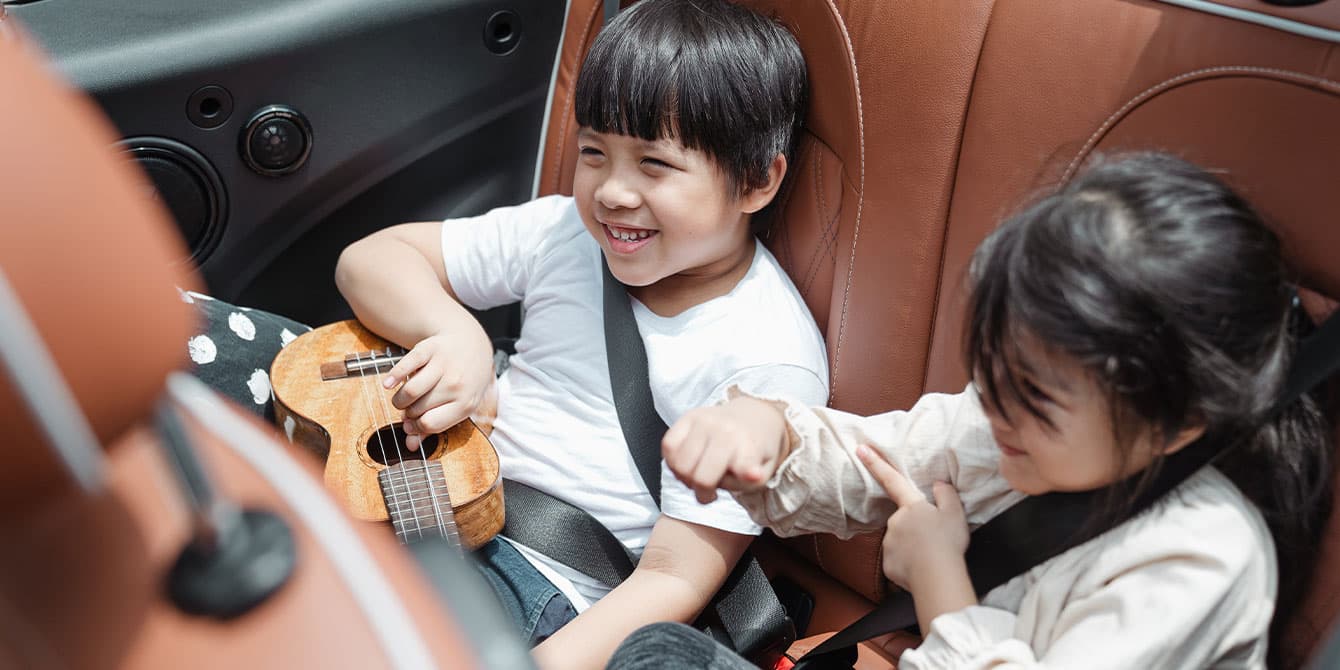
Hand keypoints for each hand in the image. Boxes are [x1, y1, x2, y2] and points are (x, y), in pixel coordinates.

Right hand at [380, 331, 493, 449]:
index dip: (416, 427)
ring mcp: (444, 365)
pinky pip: (406, 365)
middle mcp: (456, 384)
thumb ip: (434, 426)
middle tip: (409, 410)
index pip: (430, 424)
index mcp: (466, 403)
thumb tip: (410, 446)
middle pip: (418, 409)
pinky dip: (394, 376)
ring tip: (401, 400)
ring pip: (411, 391)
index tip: (411, 424)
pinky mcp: (430, 348)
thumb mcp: (458, 405)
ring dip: (399, 400)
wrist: (471, 344)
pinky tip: (388, 384)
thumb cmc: (463, 381)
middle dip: (408, 413)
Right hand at [662, 396, 788, 503]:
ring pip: (679, 464)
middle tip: (710, 491)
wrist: (751, 418)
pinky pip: (667, 446)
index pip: (743, 464)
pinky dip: (672, 462)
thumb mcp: (763, 472)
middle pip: (700, 477)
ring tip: (698, 475)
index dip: (746, 472)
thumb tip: (749, 475)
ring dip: (685, 478)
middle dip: (702, 493)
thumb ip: (749, 481)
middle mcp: (724, 429)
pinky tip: (687, 463)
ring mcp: (703, 420)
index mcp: (748, 445)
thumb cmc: (754, 451)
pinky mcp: (687, 417)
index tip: (752, 474)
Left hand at [857, 445, 968, 591]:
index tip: (860, 449)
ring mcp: (889, 543)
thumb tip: (938, 485)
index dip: (875, 463)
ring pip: (901, 541)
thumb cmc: (948, 542)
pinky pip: (899, 561)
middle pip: (904, 520)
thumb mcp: (955, 513)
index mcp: (911, 506)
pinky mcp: (888, 564)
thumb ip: (946, 494)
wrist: (937, 577)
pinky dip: (909, 564)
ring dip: (914, 547)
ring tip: (932, 556)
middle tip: (935, 540)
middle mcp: (895, 522)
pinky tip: (922, 568)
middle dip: (916, 528)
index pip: (892, 479)